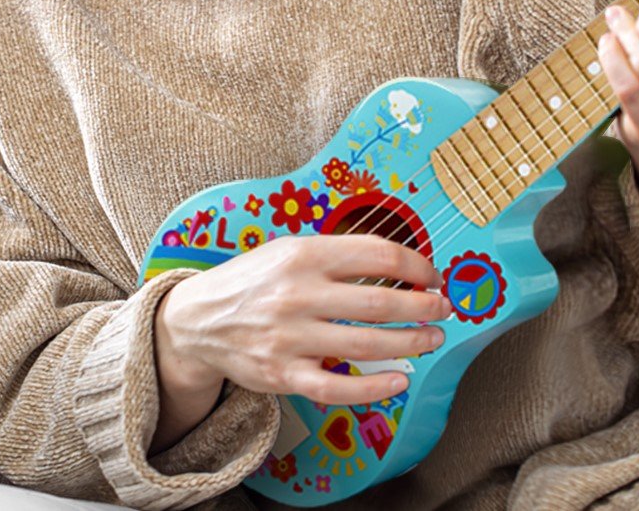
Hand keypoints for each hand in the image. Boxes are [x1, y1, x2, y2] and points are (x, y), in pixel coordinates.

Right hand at [153, 233, 449, 446]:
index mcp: (302, 254)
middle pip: (381, 303)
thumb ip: (335, 256)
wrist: (195, 319)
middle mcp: (297, 293)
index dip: (417, 266)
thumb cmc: (251, 282)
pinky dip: (376, 387)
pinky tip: (400, 380)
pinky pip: (338, 387)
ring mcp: (289, 336)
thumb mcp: (286, 251)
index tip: (432, 275)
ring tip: (431, 339)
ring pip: (367, 345)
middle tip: (442, 309)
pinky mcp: (282, 373)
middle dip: (423, 307)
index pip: (378, 256)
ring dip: (411, 343)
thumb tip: (397, 266)